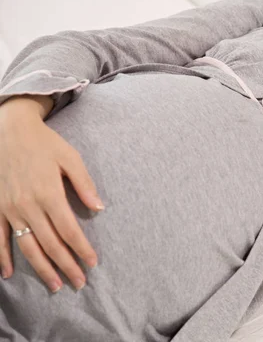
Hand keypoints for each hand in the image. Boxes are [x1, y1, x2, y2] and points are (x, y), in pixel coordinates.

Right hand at [0, 98, 103, 291]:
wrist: (9, 131)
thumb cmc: (45, 144)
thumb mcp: (71, 158)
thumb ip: (84, 185)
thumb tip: (100, 208)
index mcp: (50, 193)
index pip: (69, 230)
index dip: (82, 249)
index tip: (92, 263)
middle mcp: (28, 205)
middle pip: (50, 244)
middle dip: (66, 265)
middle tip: (79, 283)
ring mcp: (9, 209)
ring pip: (27, 246)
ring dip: (41, 268)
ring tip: (55, 284)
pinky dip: (2, 256)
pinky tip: (7, 274)